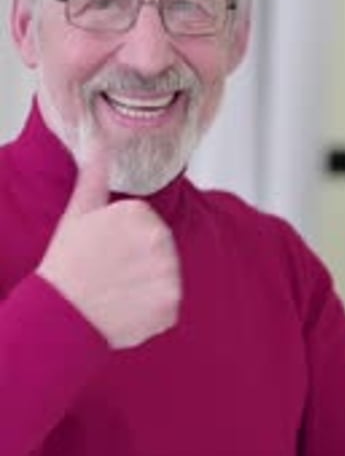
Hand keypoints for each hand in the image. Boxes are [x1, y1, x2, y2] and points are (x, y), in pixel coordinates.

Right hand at [36, 148, 181, 348]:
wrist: (61, 314)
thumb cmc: (67, 264)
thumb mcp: (78, 213)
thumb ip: (95, 176)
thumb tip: (98, 141)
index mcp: (140, 212)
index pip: (147, 228)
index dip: (125, 244)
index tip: (105, 253)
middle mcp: (160, 239)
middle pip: (160, 252)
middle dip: (140, 264)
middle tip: (111, 274)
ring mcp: (168, 272)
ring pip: (165, 279)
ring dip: (147, 289)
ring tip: (117, 292)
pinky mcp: (170, 303)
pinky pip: (168, 307)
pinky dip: (151, 313)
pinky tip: (127, 310)